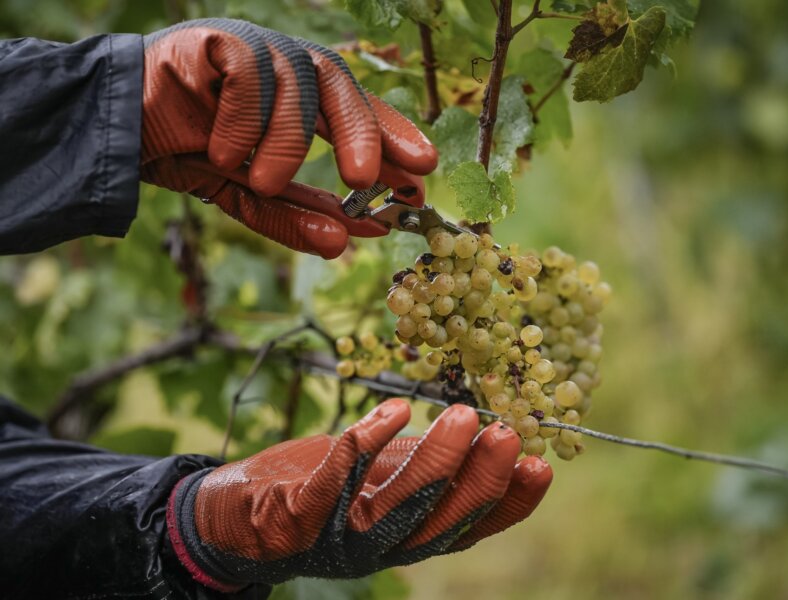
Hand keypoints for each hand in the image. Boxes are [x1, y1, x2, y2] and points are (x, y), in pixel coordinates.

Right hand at [140, 19, 436, 257]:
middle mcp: (283, 68)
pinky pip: (248, 72)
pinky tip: (225, 151)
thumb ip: (294, 214)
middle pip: (340, 85)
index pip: (357, 111)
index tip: (420, 178)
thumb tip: (347, 241)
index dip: (392, 140)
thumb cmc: (186, 152)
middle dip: (363, 131)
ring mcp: (251, 48)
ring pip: (297, 79)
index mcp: (299, 98)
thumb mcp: (247, 194)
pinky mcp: (215, 39)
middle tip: (366, 179)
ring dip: (287, 139)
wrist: (112, 131)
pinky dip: (244, 119)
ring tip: (264, 180)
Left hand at [166, 400, 551, 590]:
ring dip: (432, 463)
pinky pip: (331, 484)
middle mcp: (377, 546)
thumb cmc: (317, 488)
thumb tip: (483, 431)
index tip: (541, 464)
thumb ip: (422, 465)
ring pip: (393, 509)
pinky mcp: (293, 517)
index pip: (467, 528)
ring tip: (463, 416)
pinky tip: (393, 410)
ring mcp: (334, 536)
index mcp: (404, 536)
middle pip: (437, 522)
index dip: (507, 503)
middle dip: (477, 480)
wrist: (233, 514)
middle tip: (506, 433)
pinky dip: (363, 448)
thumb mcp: (380, 476)